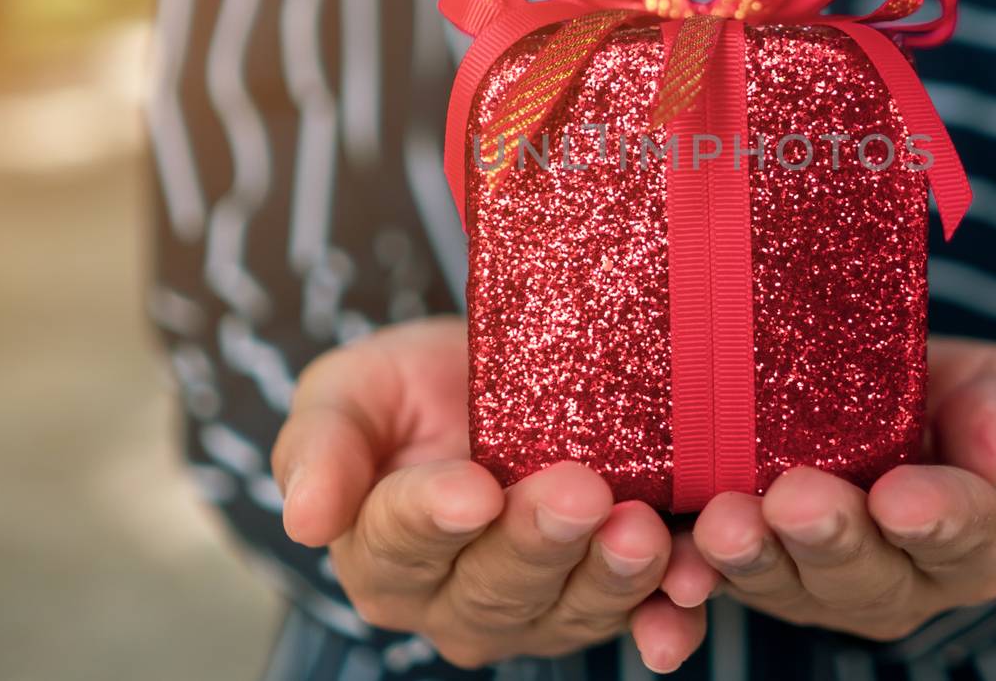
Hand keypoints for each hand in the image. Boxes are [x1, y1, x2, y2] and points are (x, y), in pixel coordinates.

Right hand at [272, 318, 705, 671]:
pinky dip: (670, 614)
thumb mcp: (351, 390)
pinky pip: (643, 619)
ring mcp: (537, 608)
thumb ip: (320, 446)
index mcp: (383, 552)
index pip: (402, 542)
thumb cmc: (414, 387)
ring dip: (613, 576)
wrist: (502, 375)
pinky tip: (691, 592)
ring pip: (572, 607)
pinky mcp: (608, 598)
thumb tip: (303, 519)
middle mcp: (456, 600)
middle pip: (497, 583)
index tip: (472, 490)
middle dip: (541, 540)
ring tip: (641, 531)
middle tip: (580, 493)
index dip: (436, 518)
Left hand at [661, 338, 995, 641]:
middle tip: (795, 502)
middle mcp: (900, 580)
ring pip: (787, 583)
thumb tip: (994, 451)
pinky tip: (668, 580)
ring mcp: (820, 583)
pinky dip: (689, 588)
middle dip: (827, 539)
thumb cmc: (970, 396)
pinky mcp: (752, 566)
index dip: (935, 519)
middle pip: (866, 572)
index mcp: (977, 541)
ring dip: (752, 558)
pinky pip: (717, 585)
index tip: (900, 499)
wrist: (890, 392)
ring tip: (722, 525)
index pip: (966, 536)